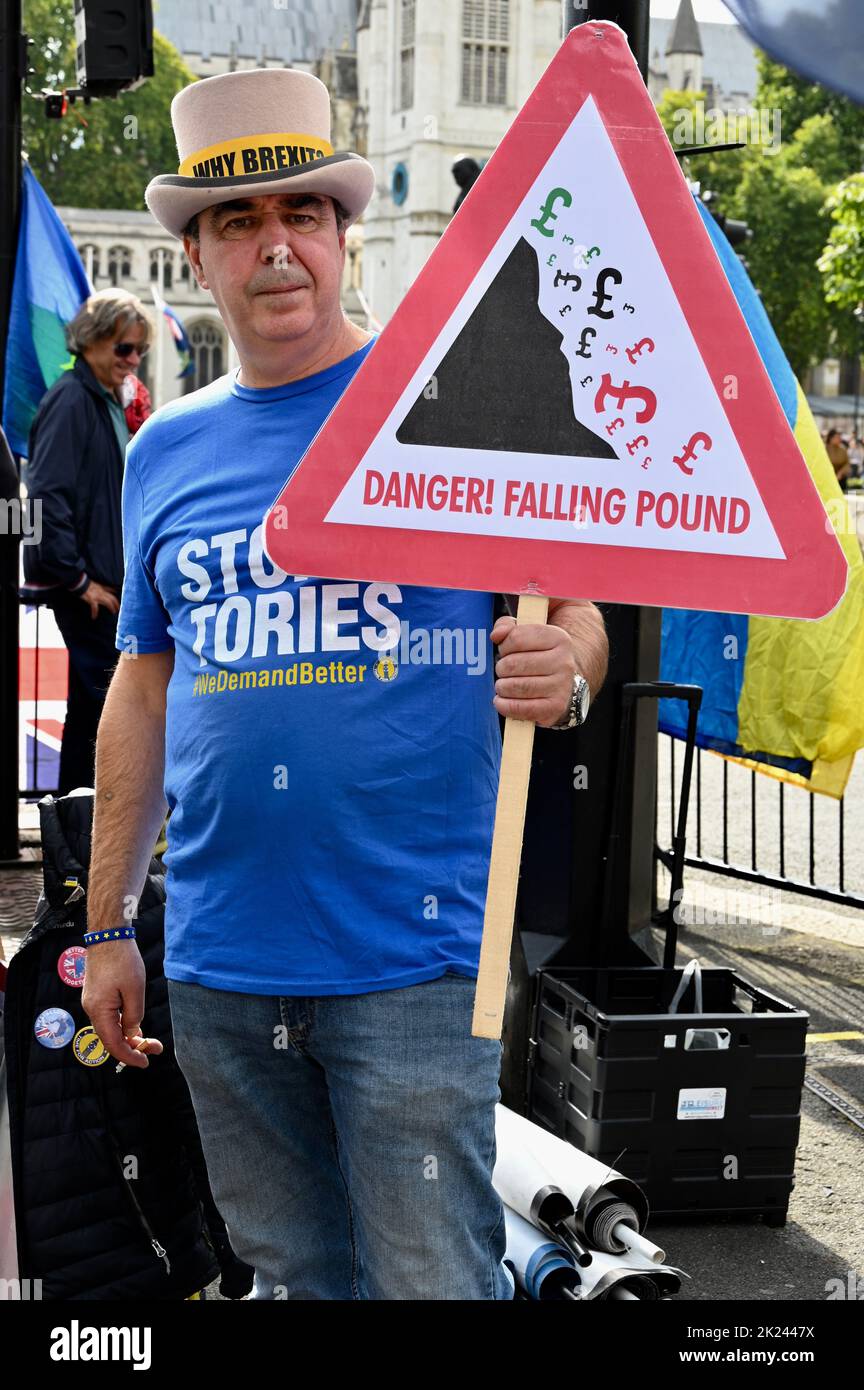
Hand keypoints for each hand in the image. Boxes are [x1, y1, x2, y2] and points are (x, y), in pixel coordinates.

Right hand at [80, 580, 119, 618]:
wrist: (80, 582)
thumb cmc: (85, 583)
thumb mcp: (94, 584)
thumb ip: (99, 586)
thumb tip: (106, 588)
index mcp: (101, 588)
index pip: (110, 591)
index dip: (114, 595)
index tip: (118, 600)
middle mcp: (101, 592)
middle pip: (112, 598)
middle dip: (116, 604)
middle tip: (118, 609)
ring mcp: (97, 596)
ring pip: (108, 602)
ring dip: (111, 607)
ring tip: (113, 612)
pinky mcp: (91, 599)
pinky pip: (95, 607)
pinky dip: (94, 612)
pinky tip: (94, 617)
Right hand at [81, 939, 162, 1067]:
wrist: (108, 935)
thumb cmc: (122, 960)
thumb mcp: (134, 990)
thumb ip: (134, 1016)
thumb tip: (132, 1034)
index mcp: (99, 1011)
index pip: (113, 1044)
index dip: (130, 1056)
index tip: (146, 1062)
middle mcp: (92, 1010)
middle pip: (111, 1038)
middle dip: (133, 1048)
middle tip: (155, 1050)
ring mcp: (93, 1002)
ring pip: (111, 1028)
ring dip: (129, 1037)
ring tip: (150, 1041)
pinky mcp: (97, 995)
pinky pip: (110, 1017)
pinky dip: (123, 1025)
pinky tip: (137, 1027)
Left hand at [490, 615, 575, 726]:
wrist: (566, 683)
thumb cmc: (539, 656)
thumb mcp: (528, 634)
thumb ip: (508, 626)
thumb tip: (496, 635)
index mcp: (558, 638)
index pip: (517, 638)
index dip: (505, 645)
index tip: (506, 650)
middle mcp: (563, 661)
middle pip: (513, 664)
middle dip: (501, 668)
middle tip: (504, 670)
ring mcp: (561, 686)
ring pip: (515, 686)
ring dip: (501, 687)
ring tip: (503, 685)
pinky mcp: (555, 707)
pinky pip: (521, 708)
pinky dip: (505, 705)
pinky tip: (502, 701)